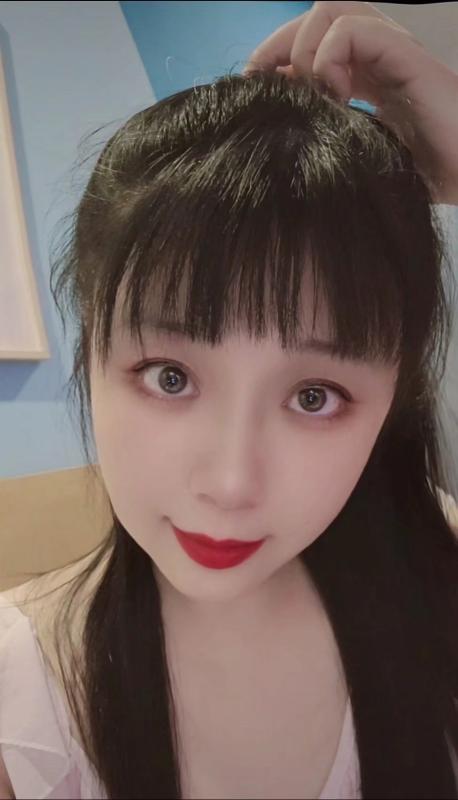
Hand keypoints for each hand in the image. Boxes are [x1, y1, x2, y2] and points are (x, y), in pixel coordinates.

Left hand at [243, 1, 457, 204]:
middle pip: (320, 17)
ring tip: (305, 92)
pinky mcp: (411, 63)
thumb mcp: (355, 164)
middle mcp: (382, 61)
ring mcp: (397, 57)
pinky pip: (357, 30)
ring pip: (335, 10)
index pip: (315, 44)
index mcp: (370, 82)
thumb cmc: (415, 189)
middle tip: (259, 83)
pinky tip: (332, 96)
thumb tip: (275, 139)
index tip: (250, 90)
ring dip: (303, 47)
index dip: (276, 58)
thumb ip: (325, 142)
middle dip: (278, 44)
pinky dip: (330, 56)